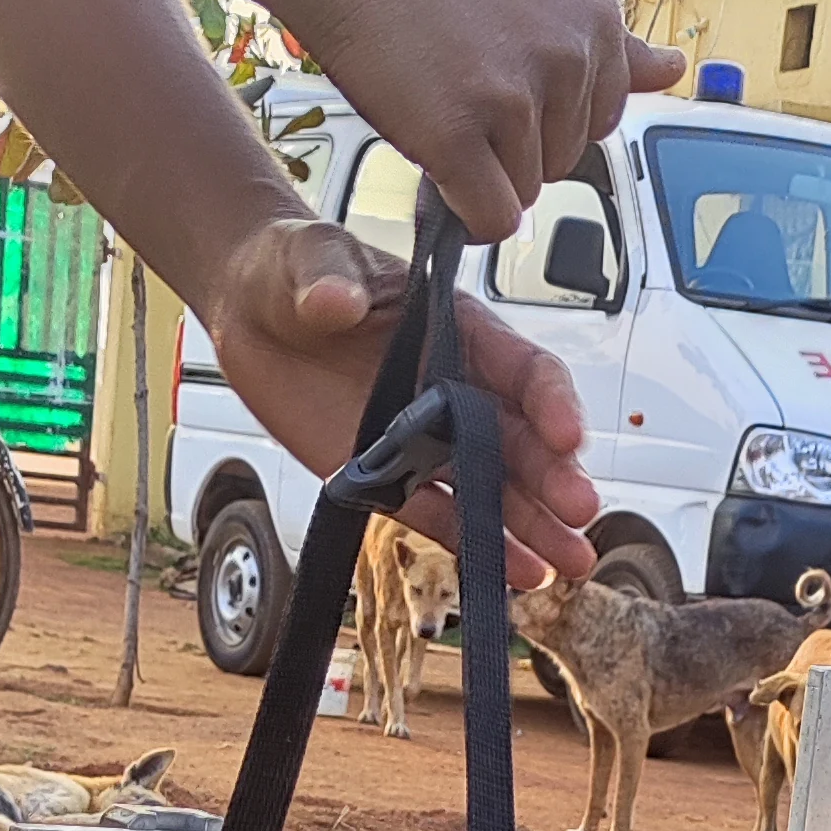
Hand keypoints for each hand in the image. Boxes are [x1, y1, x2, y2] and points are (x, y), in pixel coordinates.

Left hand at [199, 218, 601, 581]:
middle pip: (518, 438)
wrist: (251, 309)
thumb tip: (333, 301)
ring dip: (532, 525)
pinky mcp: (384, 476)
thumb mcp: (313, 257)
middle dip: (553, 476)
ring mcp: (422, 439)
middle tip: (579, 512)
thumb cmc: (298, 268)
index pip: (521, 368)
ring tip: (569, 562)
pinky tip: (517, 573)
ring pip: (491, 486)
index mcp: (456, 330)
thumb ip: (329, 280)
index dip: (551, 401)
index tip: (568, 436)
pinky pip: (438, 516)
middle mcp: (453, 389)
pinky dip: (474, 544)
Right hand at [278, 0, 679, 242]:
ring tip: (436, 105)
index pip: (603, 113)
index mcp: (594, 9)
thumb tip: (671, 70)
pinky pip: (492, 218)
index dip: (547, 112)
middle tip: (457, 87)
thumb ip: (601, 21)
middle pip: (565, 158)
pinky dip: (465, 211)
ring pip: (526, 190)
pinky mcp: (460, 136)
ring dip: (481, 171)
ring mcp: (515, 96)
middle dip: (514, 144)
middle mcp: (567, 52)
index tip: (502, 85)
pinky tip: (437, 167)